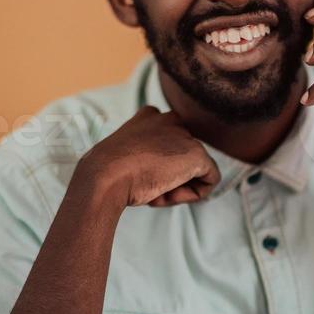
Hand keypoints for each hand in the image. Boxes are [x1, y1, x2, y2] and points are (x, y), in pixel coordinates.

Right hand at [79, 106, 220, 208]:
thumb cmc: (107, 173)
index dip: (154, 168)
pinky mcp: (197, 154)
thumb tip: (160, 174)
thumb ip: (143, 157)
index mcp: (150, 117)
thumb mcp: (123, 158)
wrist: (105, 177)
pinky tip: (166, 194)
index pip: (166, 146)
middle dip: (168, 177)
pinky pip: (208, 182)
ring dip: (175, 188)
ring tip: (151, 190)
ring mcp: (185, 136)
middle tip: (145, 186)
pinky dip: (190, 196)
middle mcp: (171, 120)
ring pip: (193, 172)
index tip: (138, 176)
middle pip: (181, 160)